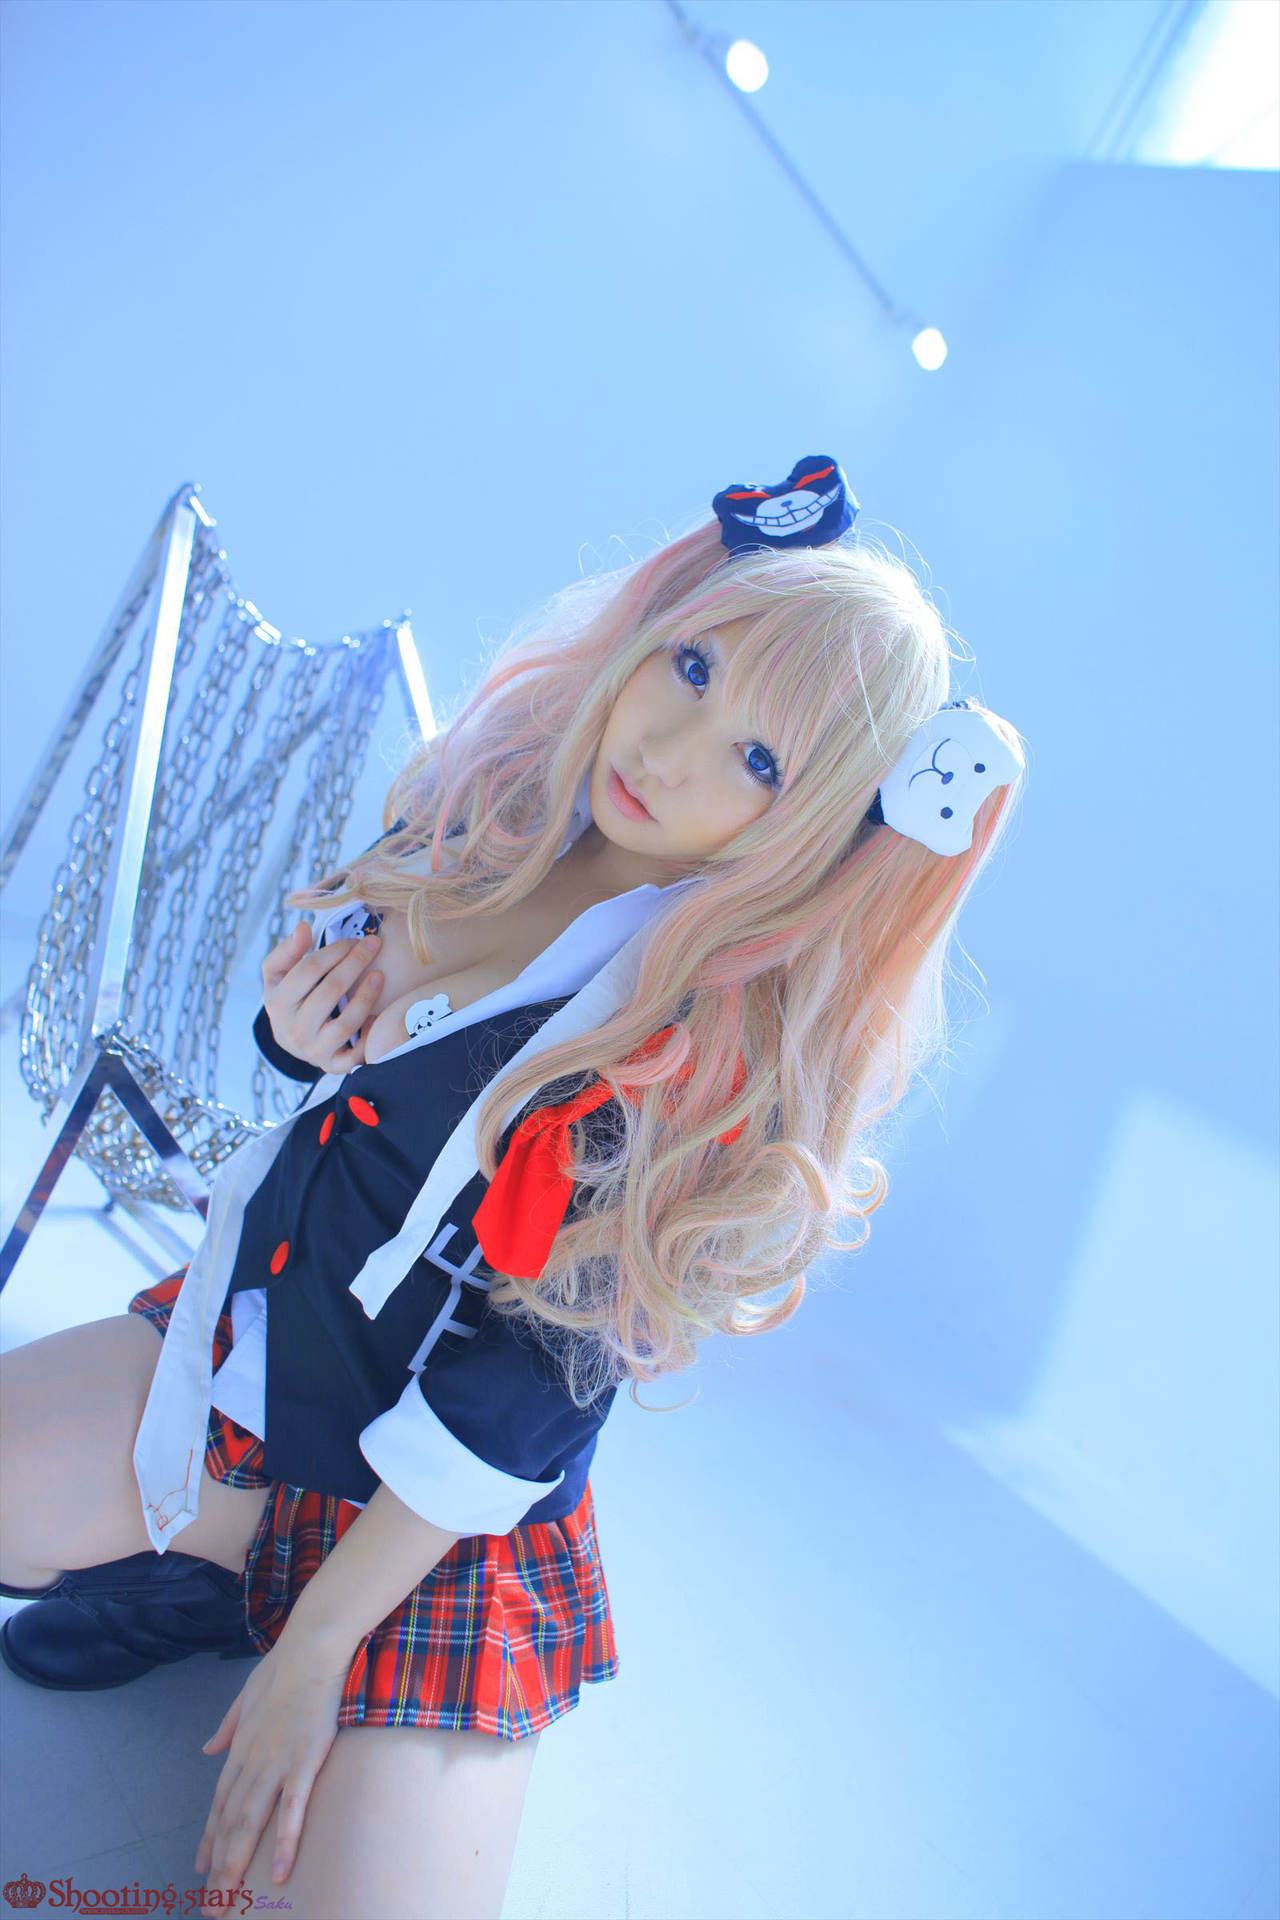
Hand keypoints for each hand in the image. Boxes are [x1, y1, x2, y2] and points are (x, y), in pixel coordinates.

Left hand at [194, 1627, 350, 1910]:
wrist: (310, 1647)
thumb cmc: (282, 1668)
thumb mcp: (244, 1697)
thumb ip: (226, 1727)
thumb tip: (207, 1749)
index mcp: (240, 1749)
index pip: (219, 1805)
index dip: (208, 1840)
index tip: (198, 1869)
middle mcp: (251, 1763)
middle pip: (229, 1825)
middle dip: (218, 1870)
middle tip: (210, 1907)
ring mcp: (276, 1764)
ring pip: (250, 1825)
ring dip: (237, 1866)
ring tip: (229, 1901)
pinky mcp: (304, 1761)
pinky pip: (292, 1809)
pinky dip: (285, 1842)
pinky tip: (281, 1872)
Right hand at [261, 922, 383, 1072]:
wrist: (291, 1039)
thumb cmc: (290, 998)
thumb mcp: (278, 974)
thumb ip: (288, 950)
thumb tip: (304, 928)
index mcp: (277, 1003)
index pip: (308, 970)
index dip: (334, 951)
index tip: (354, 938)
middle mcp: (293, 1030)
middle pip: (330, 992)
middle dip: (355, 963)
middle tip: (375, 944)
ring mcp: (313, 1051)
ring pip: (345, 1024)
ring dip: (366, 996)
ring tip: (380, 975)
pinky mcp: (332, 1066)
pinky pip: (356, 1057)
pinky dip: (369, 1037)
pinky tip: (378, 1017)